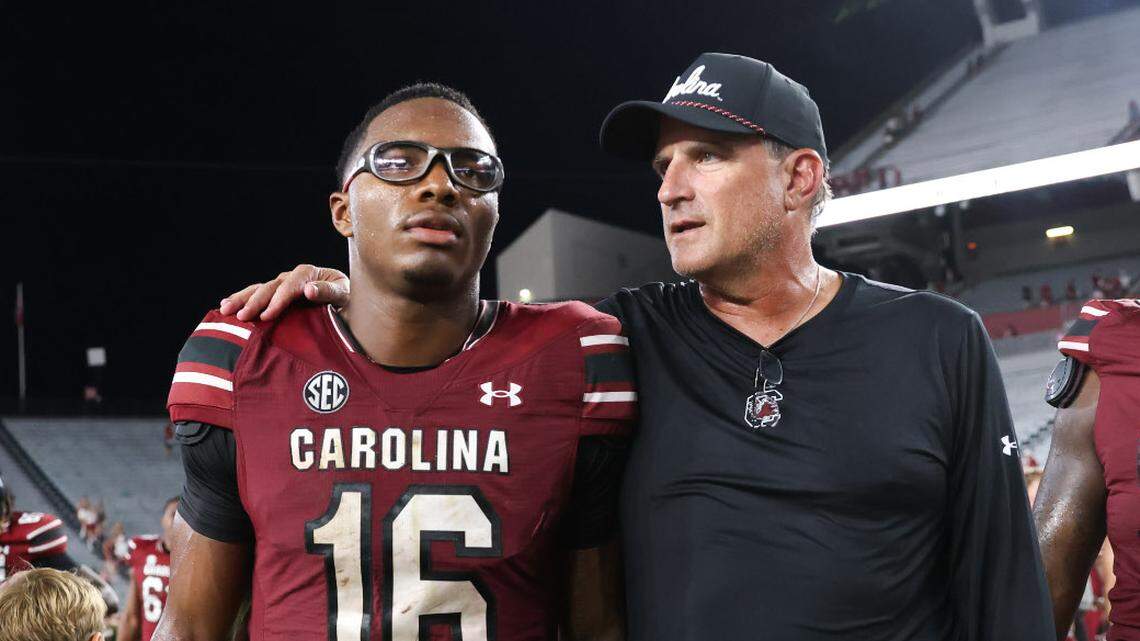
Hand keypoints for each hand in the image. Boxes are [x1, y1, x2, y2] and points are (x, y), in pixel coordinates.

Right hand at [219, 264, 349, 321]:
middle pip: (270, 287)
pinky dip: (241, 300)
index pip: (290, 286)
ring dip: (242, 299)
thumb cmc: (349, 300)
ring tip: (225, 309)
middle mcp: (293, 277)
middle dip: (255, 301)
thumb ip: (329, 292)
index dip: (278, 300)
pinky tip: (225, 306)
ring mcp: (283, 285)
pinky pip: (257, 296)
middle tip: (242, 316)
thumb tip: (309, 289)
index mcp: (309, 274)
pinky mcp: (277, 295)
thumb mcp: (345, 295)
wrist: (349, 303)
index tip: (267, 315)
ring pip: (258, 289)